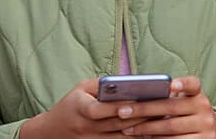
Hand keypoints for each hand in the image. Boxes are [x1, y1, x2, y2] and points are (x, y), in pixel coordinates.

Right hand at [20, 78, 150, 138]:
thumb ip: (103, 85)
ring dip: (143, 131)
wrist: (51, 132)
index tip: (145, 98)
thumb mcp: (81, 89)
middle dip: (142, 116)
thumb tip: (128, 82)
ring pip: (123, 138)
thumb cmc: (70, 105)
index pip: (105, 109)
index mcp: (82, 109)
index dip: (124, 105)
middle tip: (163, 109)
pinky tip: (150, 134)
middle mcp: (88, 128)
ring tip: (162, 122)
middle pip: (119, 124)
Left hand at [115, 76, 215, 137]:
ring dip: (146, 129)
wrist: (208, 132)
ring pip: (171, 127)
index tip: (170, 85)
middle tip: (122, 111)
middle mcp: (204, 108)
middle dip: (144, 109)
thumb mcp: (181, 102)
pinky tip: (143, 138)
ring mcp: (206, 127)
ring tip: (127, 128)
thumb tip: (135, 95)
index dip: (182, 83)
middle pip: (171, 107)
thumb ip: (165, 97)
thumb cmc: (184, 113)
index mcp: (197, 94)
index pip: (193, 84)